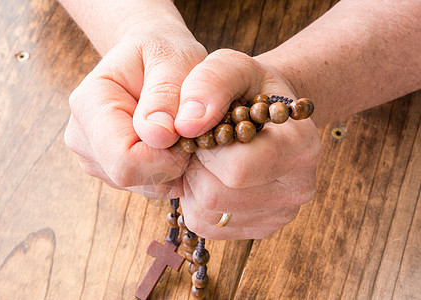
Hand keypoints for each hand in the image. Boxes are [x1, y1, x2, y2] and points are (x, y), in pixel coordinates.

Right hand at [64, 27, 206, 198]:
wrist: (151, 60)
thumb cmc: (164, 55)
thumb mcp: (175, 59)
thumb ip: (169, 93)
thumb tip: (160, 136)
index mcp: (89, 103)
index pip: (124, 159)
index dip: (166, 156)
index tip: (187, 133)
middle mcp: (82, 136)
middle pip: (129, 176)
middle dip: (168, 162)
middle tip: (186, 132)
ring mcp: (93, 157)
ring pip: (139, 185)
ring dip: (168, 166)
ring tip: (174, 131)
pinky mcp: (109, 170)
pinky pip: (145, 186)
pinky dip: (165, 171)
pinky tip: (167, 143)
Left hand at [175, 49, 321, 239]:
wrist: (266, 112)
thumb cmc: (249, 88)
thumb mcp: (232, 66)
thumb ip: (210, 83)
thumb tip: (185, 125)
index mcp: (301, 148)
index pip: (237, 169)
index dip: (206, 147)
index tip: (207, 127)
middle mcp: (298, 188)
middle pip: (216, 197)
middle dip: (195, 166)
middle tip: (203, 143)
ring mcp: (280, 214)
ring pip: (207, 214)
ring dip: (193, 183)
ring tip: (208, 157)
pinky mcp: (259, 228)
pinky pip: (207, 225)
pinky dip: (196, 200)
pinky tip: (210, 175)